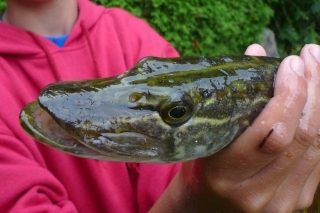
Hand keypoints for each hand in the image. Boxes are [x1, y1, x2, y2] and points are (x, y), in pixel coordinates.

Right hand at [150, 44, 319, 212]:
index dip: (287, 94)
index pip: (270, 134)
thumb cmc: (202, 169)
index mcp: (224, 175)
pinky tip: (316, 100)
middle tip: (310, 57)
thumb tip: (257, 50)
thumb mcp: (206, 137)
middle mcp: (256, 193)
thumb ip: (232, 97)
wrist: (209, 207)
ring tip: (317, 70)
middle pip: (300, 136)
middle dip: (311, 90)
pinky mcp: (298, 202)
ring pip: (317, 146)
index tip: (290, 63)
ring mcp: (280, 201)